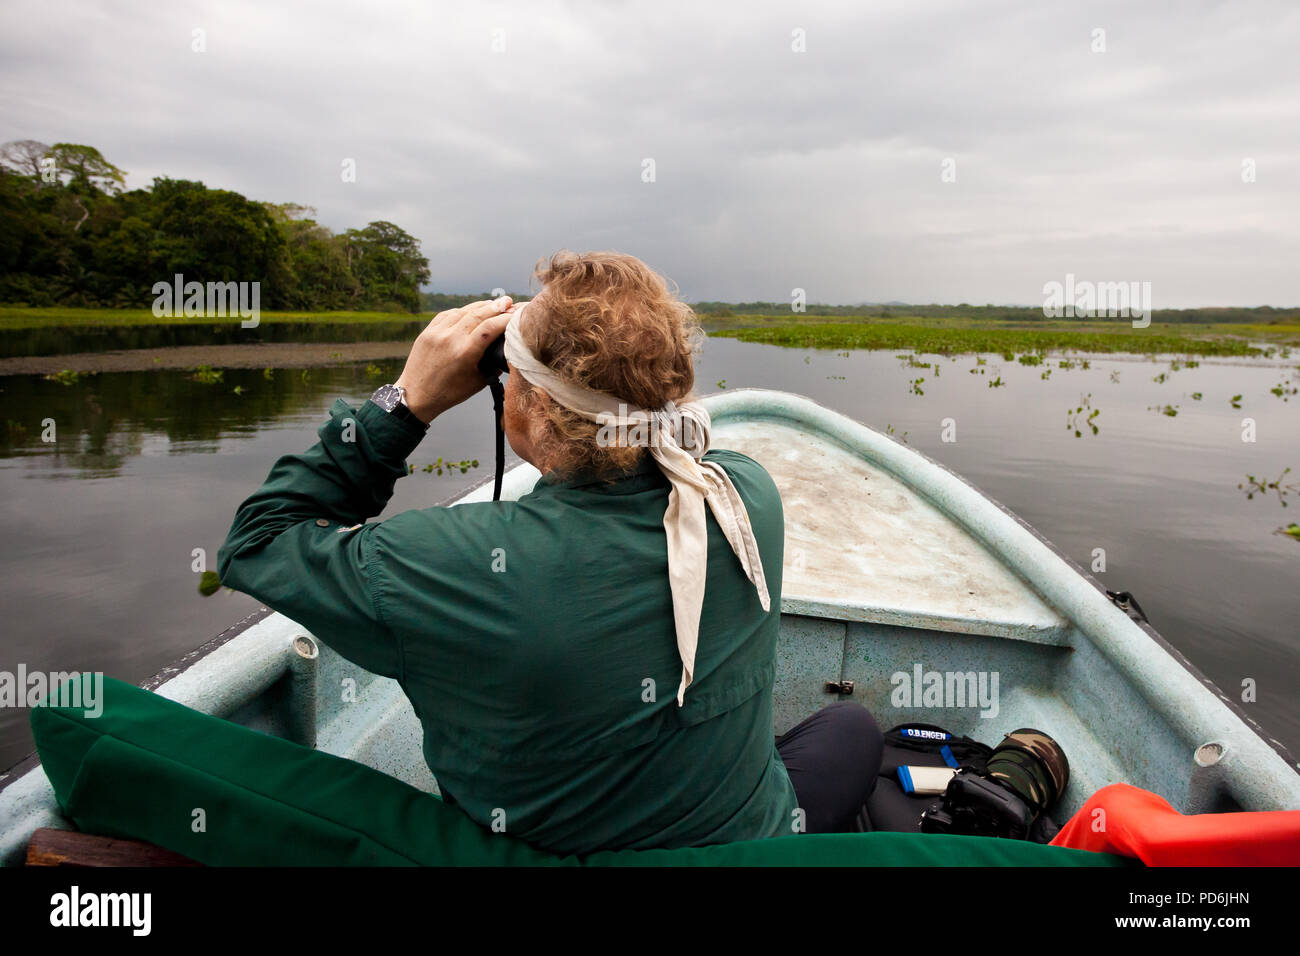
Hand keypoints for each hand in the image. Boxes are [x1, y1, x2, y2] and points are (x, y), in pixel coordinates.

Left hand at [394, 296, 515, 422]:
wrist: (416, 396)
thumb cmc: (449, 393)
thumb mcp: (477, 382)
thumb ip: (493, 364)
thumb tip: (506, 350)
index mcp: (464, 353)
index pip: (490, 327)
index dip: (506, 318)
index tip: (517, 315)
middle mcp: (450, 339)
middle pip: (479, 314)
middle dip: (497, 306)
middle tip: (510, 301)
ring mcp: (437, 333)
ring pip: (463, 311)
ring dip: (481, 305)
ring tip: (494, 304)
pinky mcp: (427, 331)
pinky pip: (449, 314)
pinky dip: (463, 310)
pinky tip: (472, 310)